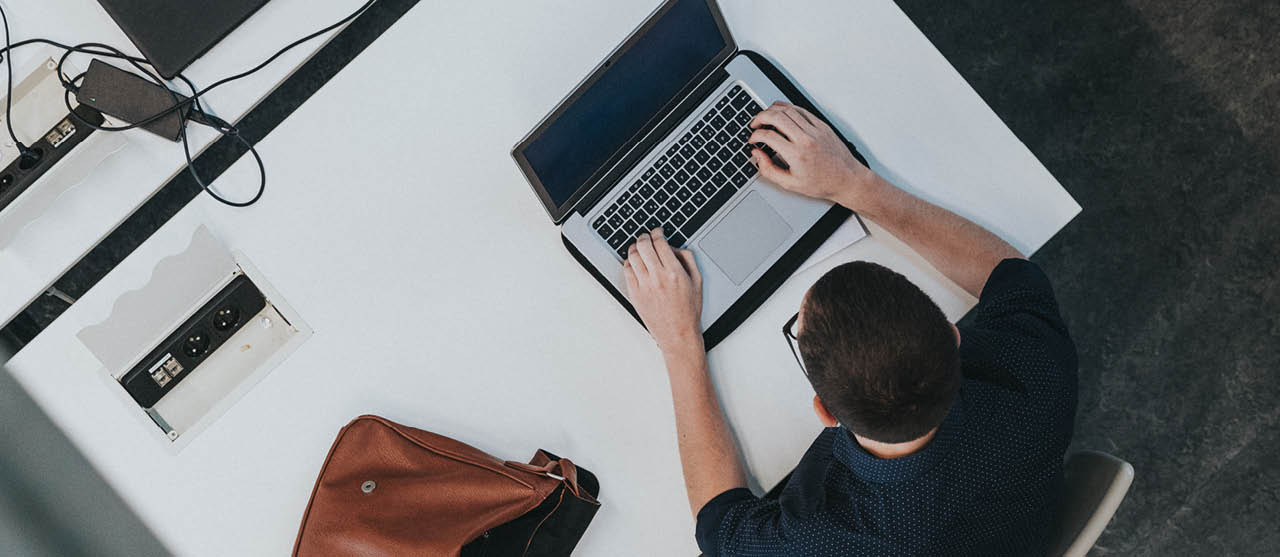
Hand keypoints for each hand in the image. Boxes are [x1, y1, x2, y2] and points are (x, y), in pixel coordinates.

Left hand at [622, 228, 704, 358]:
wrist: (678, 334)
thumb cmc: (688, 311)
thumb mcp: (697, 282)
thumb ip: (688, 260)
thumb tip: (676, 247)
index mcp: (674, 272)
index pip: (660, 243)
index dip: (657, 233)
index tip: (657, 232)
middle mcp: (657, 277)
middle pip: (644, 246)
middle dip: (644, 236)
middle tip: (646, 236)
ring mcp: (644, 286)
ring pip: (633, 256)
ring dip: (635, 247)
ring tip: (638, 247)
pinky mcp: (634, 294)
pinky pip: (626, 271)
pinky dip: (629, 262)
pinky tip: (634, 262)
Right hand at [748, 101, 881, 210]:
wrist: (847, 179)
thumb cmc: (822, 183)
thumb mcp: (790, 184)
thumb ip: (769, 170)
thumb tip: (757, 155)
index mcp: (796, 154)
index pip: (768, 136)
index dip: (755, 136)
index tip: (752, 140)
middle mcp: (806, 139)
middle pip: (776, 117)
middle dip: (760, 117)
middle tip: (754, 124)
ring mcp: (815, 130)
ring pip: (788, 110)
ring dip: (773, 110)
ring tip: (765, 117)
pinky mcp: (822, 125)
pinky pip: (802, 110)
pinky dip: (788, 108)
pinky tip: (782, 112)